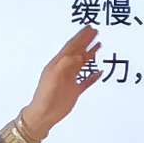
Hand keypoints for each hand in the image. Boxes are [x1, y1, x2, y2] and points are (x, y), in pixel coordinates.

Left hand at [19, 25, 102, 141]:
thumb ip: (65, 63)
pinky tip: (100, 72)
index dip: (80, 37)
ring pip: (82, 64)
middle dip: (86, 41)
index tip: (89, 28)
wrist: (44, 114)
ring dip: (90, 54)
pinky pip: (86, 81)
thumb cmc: (45, 96)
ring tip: (98, 45)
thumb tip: (78, 54)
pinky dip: (93, 76)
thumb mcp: (54, 76)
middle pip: (77, 51)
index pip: (71, 46)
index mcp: (58, 64)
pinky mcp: (74, 91)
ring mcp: (70, 80)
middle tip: (95, 31)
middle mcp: (64, 69)